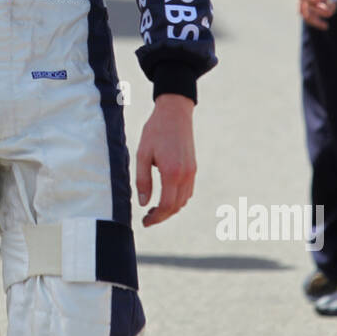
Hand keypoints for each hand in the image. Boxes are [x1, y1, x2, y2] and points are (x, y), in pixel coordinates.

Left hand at [135, 94, 195, 226]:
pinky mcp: (193, 168)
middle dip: (162, 216)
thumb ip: (142, 180)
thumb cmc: (155, 131)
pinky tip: (165, 196)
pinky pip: (188, 191)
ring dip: (170, 209)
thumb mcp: (142, 154)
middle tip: (147, 219)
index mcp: (171, 172)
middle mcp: (185, 175)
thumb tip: (143, 203)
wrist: (175, 113)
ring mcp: (192, 172)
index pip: (166, 205)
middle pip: (176, 207)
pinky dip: (178, 199)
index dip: (155, 218)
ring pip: (184, 200)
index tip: (144, 222)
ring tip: (154, 209)